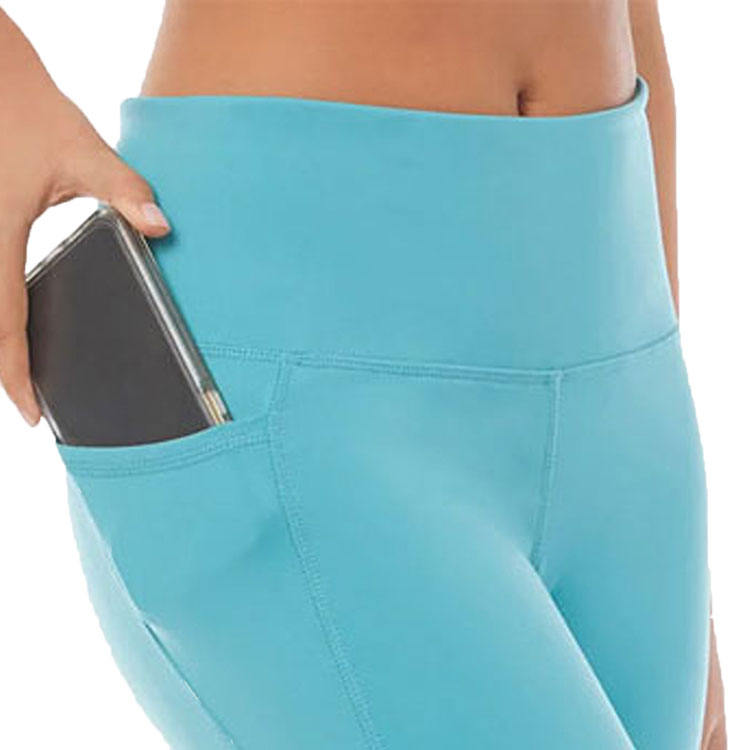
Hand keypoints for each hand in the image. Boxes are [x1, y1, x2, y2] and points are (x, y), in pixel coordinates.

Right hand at [0, 92, 170, 425]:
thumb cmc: (26, 107)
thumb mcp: (81, 150)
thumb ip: (125, 190)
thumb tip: (162, 227)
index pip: (4, 323)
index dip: (16, 374)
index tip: (32, 413)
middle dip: (4, 367)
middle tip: (31, 400)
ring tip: (22, 372)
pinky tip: (14, 323)